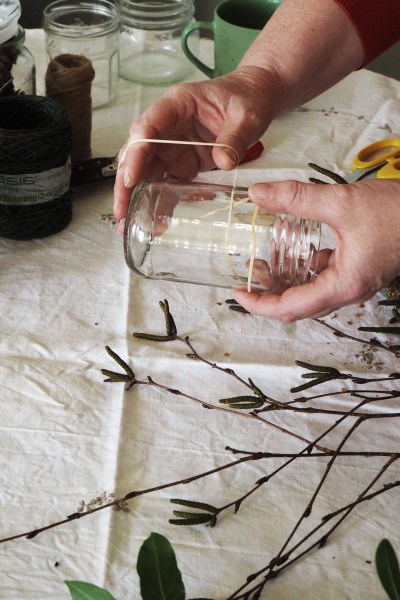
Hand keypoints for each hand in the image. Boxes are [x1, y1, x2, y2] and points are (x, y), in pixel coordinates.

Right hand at [113, 66, 282, 226]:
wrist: (255, 98)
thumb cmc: (247, 98)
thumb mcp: (247, 115)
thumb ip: (236, 136)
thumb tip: (223, 162)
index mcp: (177, 106)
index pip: (146, 128)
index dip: (135, 153)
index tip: (130, 178)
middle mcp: (167, 127)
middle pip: (137, 153)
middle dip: (125, 183)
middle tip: (121, 211)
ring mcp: (172, 146)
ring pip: (145, 172)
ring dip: (136, 197)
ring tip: (129, 225)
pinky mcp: (182, 163)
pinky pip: (165, 183)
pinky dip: (159, 202)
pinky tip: (155, 222)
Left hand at [234, 179, 399, 320]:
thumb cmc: (398, 212)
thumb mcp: (341, 202)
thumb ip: (296, 198)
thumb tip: (257, 193)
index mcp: (343, 285)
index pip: (290, 308)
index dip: (260, 305)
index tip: (238, 292)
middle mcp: (347, 290)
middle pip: (298, 306)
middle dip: (269, 294)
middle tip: (247, 276)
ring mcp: (354, 281)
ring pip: (310, 292)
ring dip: (285, 281)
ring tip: (263, 261)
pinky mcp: (358, 268)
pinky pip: (325, 276)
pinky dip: (305, 267)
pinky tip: (296, 247)